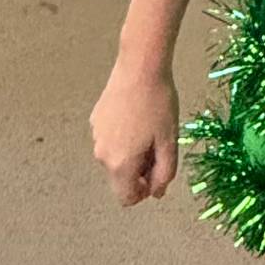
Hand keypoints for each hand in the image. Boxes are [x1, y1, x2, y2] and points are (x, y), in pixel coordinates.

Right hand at [91, 65, 180, 206]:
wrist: (140, 66)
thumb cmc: (158, 104)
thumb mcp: (169, 142)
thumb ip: (165, 174)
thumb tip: (157, 192)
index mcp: (120, 163)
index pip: (126, 197)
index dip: (144, 192)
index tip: (158, 173)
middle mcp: (101, 153)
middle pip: (121, 177)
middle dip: (140, 170)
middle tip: (159, 146)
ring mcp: (95, 135)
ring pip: (115, 158)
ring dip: (132, 153)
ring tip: (149, 128)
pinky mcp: (95, 120)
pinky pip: (110, 140)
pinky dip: (123, 137)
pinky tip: (137, 117)